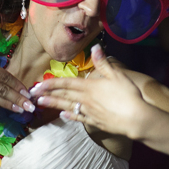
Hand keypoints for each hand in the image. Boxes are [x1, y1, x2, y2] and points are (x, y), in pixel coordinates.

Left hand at [30, 45, 149, 139]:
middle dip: (47, 93)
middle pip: (63, 95)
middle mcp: (85, 99)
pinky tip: (63, 115)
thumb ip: (103, 63)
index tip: (38, 85)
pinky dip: (70, 115)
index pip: (66, 83)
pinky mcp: (95, 122)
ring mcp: (89, 112)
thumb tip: (95, 47)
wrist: (135, 119)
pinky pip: (79, 118)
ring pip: (67, 106)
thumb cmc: (128, 95)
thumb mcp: (117, 75)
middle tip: (33, 95)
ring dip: (53, 104)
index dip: (51, 83)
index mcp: (89, 87)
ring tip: (41, 104)